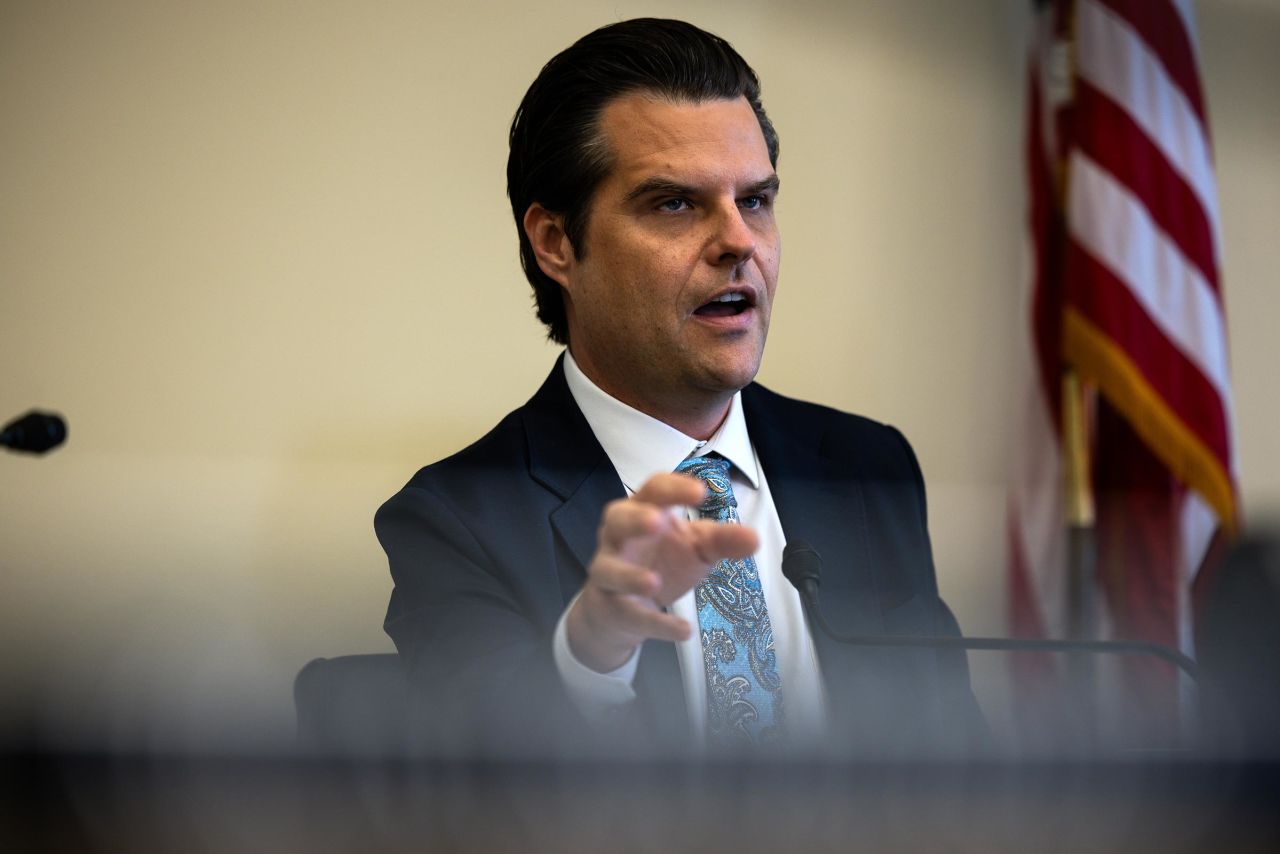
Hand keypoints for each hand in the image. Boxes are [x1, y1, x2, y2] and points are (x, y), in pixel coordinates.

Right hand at [565, 472, 758, 672]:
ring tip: (655, 582)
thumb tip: (754, 538)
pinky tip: (683, 630)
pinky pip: (629, 614)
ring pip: (608, 569)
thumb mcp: (696, 548)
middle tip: (657, 522)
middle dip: (634, 520)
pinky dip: (656, 623)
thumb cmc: (662, 562)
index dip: (673, 488)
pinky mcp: (611, 606)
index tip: (700, 492)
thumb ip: (722, 541)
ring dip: (630, 575)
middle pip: (616, 518)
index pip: (653, 490)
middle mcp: (619, 537)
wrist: (623, 609)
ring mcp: (609, 571)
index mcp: (643, 512)